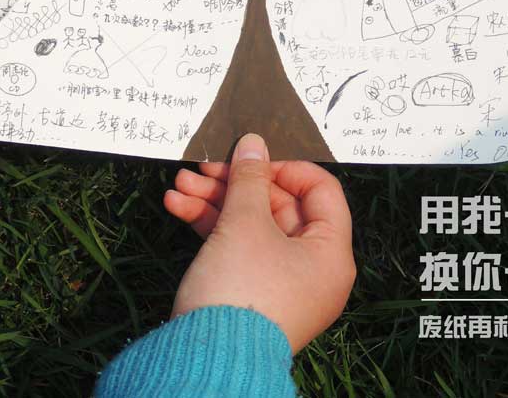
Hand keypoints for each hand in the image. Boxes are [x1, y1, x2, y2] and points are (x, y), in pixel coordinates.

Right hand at [163, 133, 355, 351]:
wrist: (207, 365)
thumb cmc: (241, 291)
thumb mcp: (245, 223)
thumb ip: (250, 177)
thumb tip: (254, 142)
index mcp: (330, 253)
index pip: (321, 191)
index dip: (285, 167)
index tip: (253, 157)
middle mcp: (312, 270)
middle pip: (278, 206)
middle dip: (236, 183)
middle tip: (203, 166)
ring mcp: (280, 285)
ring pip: (250, 226)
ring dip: (215, 201)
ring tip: (180, 185)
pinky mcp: (250, 295)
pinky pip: (236, 248)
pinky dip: (210, 227)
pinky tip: (178, 207)